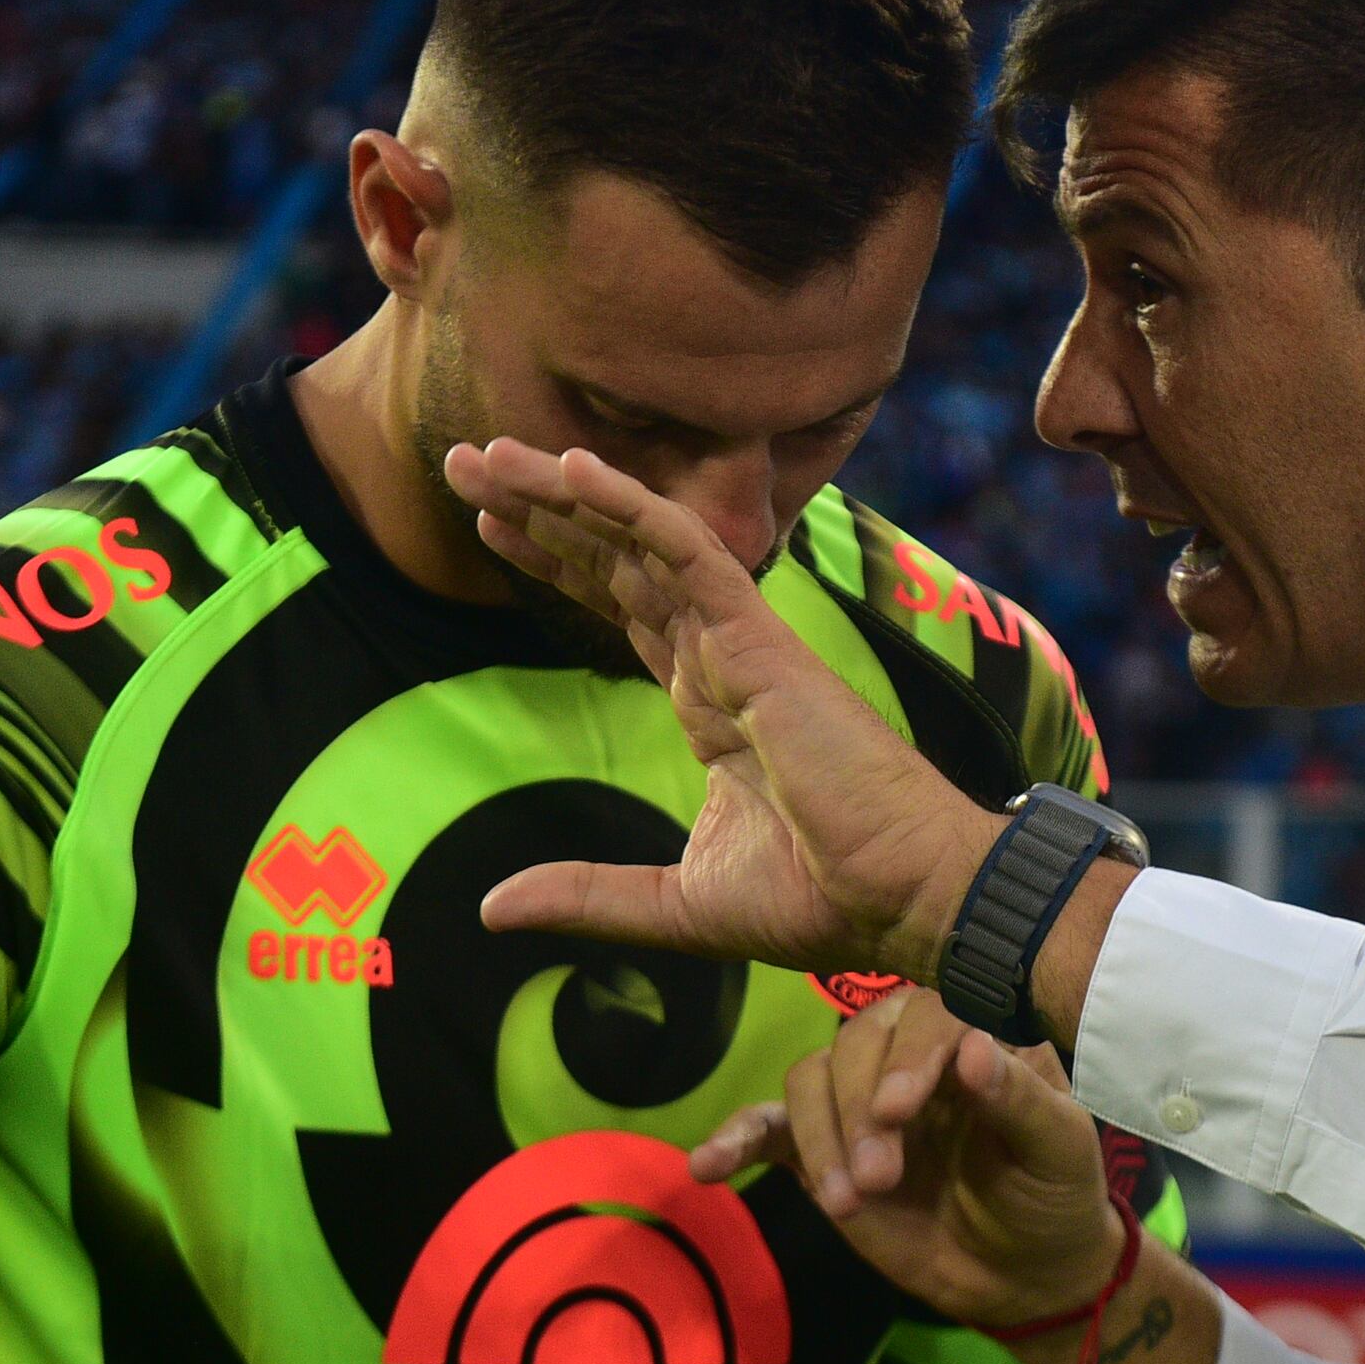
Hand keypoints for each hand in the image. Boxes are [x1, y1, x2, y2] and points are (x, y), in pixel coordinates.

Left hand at [442, 439, 994, 975]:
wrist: (899, 899)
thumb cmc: (820, 900)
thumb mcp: (672, 904)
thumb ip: (584, 895)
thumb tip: (492, 910)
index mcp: (708, 702)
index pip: (621, 606)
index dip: (558, 559)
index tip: (490, 525)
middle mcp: (719, 657)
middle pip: (617, 559)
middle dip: (541, 509)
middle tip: (464, 461)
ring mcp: (741, 641)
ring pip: (641, 541)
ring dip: (565, 492)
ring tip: (487, 453)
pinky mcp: (761, 638)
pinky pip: (691, 551)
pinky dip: (634, 505)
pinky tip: (576, 468)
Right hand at [687, 982, 1121, 1335]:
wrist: (1024, 1277)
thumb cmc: (1053, 1199)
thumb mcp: (1059, 1153)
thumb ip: (1021, 1101)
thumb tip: (972, 1048)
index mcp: (971, 1040)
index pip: (927, 1016)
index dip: (908, 1056)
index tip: (899, 1113)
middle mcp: (907, 1057)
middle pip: (857, 1042)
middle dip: (859, 1110)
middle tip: (879, 1180)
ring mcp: (857, 1101)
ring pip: (810, 1080)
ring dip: (819, 1137)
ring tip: (848, 1203)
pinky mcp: (819, 1151)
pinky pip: (766, 1130)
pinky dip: (734, 1140)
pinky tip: (707, 1165)